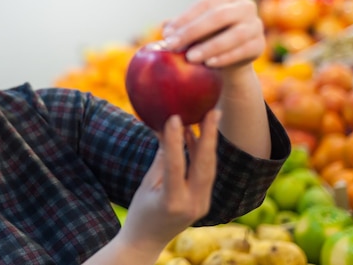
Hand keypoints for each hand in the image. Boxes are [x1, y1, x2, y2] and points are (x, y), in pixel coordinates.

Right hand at [117, 110, 219, 256]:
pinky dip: (203, 155)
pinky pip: (206, 174)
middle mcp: (192, 204)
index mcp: (172, 201)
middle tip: (213, 110)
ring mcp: (202, 205)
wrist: (147, 243)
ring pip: (209, 168)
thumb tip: (165, 129)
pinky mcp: (204, 203)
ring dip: (209, 142)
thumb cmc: (140, 213)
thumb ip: (160, 158)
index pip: (176, 165)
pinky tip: (197, 136)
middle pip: (205, 165)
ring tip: (209, 116)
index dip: (175, 140)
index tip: (175, 117)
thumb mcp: (146, 186)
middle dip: (209, 136)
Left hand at [162, 0, 264, 68]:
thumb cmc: (208, 35)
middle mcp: (246, 5)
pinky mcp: (259, 44)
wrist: (230, 56)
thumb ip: (180, 25)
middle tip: (173, 46)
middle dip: (193, 31)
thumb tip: (165, 27)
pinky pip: (243, 50)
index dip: (185, 19)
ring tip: (190, 57)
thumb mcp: (193, 27)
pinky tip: (209, 64)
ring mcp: (255, 24)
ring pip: (235, 35)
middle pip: (219, 16)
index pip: (205, 4)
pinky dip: (225, 58)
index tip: (167, 34)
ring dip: (210, 47)